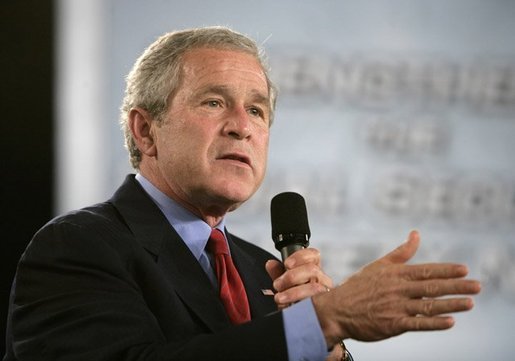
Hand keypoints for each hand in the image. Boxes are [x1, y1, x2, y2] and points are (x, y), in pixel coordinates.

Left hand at [266, 248, 332, 308]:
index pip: (313, 255)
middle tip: (278, 285)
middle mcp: (322, 280)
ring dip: (293, 292)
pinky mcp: (325, 309)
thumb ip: (278, 273)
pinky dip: (299, 304)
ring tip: (280, 298)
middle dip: (292, 276)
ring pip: (314, 288)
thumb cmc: (295, 301)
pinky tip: (290, 307)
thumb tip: (270, 264)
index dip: (300, 256)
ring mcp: (325, 294)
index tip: (287, 264)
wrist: (300, 321)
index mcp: (313, 270)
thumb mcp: (284, 285)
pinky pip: (315, 305)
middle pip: (312, 270)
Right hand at [313, 230, 481, 346]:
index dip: (446, 270)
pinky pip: (417, 324)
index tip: (465, 269)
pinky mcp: (392, 324)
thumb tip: (416, 234)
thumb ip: (402, 252)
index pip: (426, 270)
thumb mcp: (379, 265)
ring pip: (428, 305)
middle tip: (477, 286)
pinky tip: (450, 322)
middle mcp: (398, 289)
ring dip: (451, 304)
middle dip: (457, 286)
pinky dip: (434, 323)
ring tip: (470, 303)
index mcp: (395, 273)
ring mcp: (395, 307)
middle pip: (432, 287)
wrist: (337, 309)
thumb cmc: (359, 286)